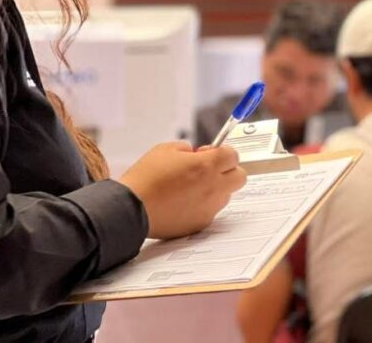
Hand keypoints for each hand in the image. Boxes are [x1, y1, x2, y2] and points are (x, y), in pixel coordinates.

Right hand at [120, 141, 246, 238]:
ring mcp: (209, 208)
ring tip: (190, 187)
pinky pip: (211, 210)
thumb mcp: (165, 150)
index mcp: (207, 166)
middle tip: (208, 169)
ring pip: (226, 195)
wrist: (131, 209)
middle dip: (228, 170)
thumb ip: (187, 148)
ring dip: (216, 188)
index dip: (222, 152)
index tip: (209, 153)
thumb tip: (195, 154)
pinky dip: (203, 205)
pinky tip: (183, 202)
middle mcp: (213, 188)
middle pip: (240, 177)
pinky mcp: (201, 224)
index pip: (233, 155)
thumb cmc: (146, 178)